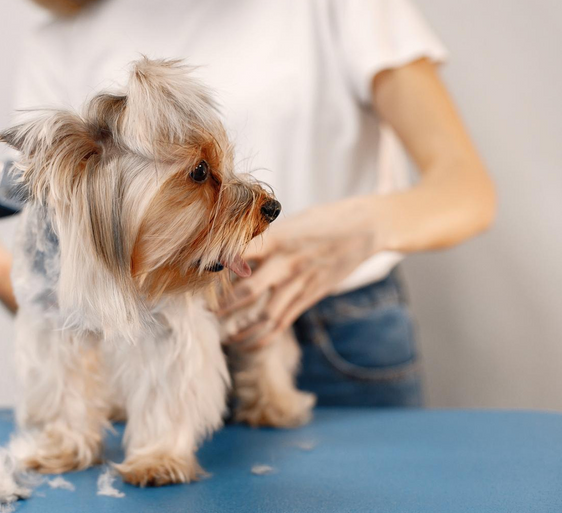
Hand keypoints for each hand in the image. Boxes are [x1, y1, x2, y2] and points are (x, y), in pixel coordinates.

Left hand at [218, 198, 379, 350]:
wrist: (368, 227)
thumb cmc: (325, 218)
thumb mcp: (292, 221)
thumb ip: (266, 238)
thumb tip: (234, 251)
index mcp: (279, 238)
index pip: (239, 253)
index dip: (216, 265)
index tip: (193, 274)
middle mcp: (288, 262)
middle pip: (248, 290)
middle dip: (222, 305)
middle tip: (203, 311)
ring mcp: (301, 282)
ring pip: (265, 314)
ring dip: (241, 328)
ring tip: (222, 335)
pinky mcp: (311, 296)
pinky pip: (283, 321)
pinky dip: (263, 336)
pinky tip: (247, 343)